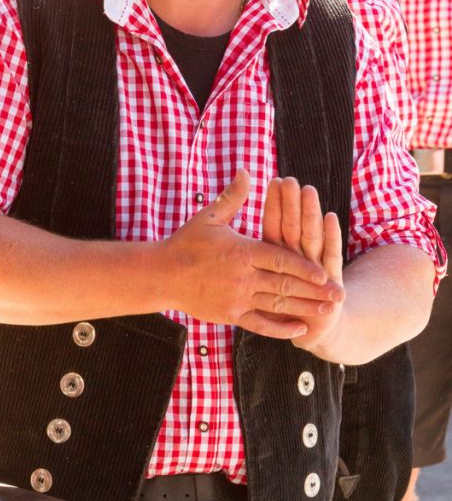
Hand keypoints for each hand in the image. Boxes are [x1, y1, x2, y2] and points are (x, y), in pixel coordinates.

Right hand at [165, 170, 343, 339]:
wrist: (162, 274)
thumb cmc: (186, 242)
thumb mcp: (210, 216)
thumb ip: (233, 196)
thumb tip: (247, 171)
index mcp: (242, 252)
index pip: (280, 260)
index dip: (304, 267)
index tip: (325, 273)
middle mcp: (243, 277)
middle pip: (285, 285)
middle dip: (314, 291)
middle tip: (338, 296)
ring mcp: (237, 299)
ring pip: (277, 305)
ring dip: (304, 309)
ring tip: (327, 311)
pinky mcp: (230, 315)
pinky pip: (259, 324)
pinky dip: (280, 328)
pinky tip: (298, 329)